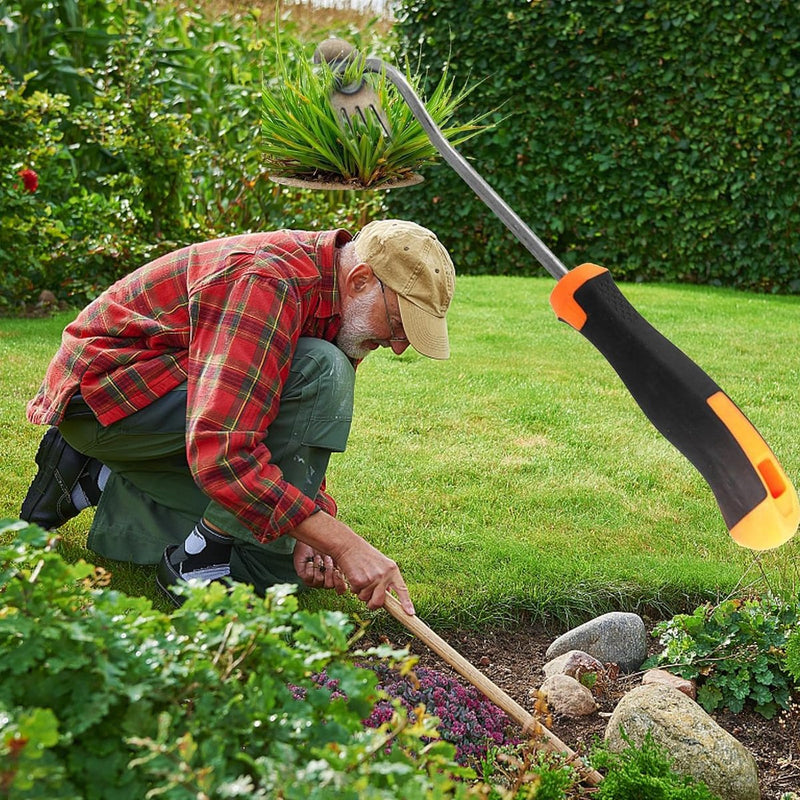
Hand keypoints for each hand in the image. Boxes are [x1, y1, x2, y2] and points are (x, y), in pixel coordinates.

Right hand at [293, 512, 415, 615]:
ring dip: (361, 593)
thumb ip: (387, 579)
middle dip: (373, 604)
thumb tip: (388, 596)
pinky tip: (354, 576)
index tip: (410, 613)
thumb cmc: (365, 556)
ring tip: (361, 578)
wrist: (349, 546)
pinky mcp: (359, 581)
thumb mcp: (381, 564)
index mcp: (392, 570)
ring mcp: (372, 578)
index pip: (402, 589)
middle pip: (379, 602)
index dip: (406, 603)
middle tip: (368, 599)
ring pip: (365, 599)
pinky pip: (356, 593)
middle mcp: (384, 575)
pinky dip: (354, 588)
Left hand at [293, 541, 347, 594]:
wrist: (312, 541)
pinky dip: (310, 567)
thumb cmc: (326, 548)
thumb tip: (351, 572)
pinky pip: (308, 577)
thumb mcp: (338, 555)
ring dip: (319, 565)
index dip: (339, 583)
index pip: (341, 589)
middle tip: (327, 558)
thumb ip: (345, 565)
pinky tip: (310, 561)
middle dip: (328, 570)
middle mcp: (326, 582)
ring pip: (319, 580)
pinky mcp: (305, 577)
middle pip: (329, 585)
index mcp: (336, 578)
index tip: (337, 570)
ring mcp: (315, 581)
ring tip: (318, 557)